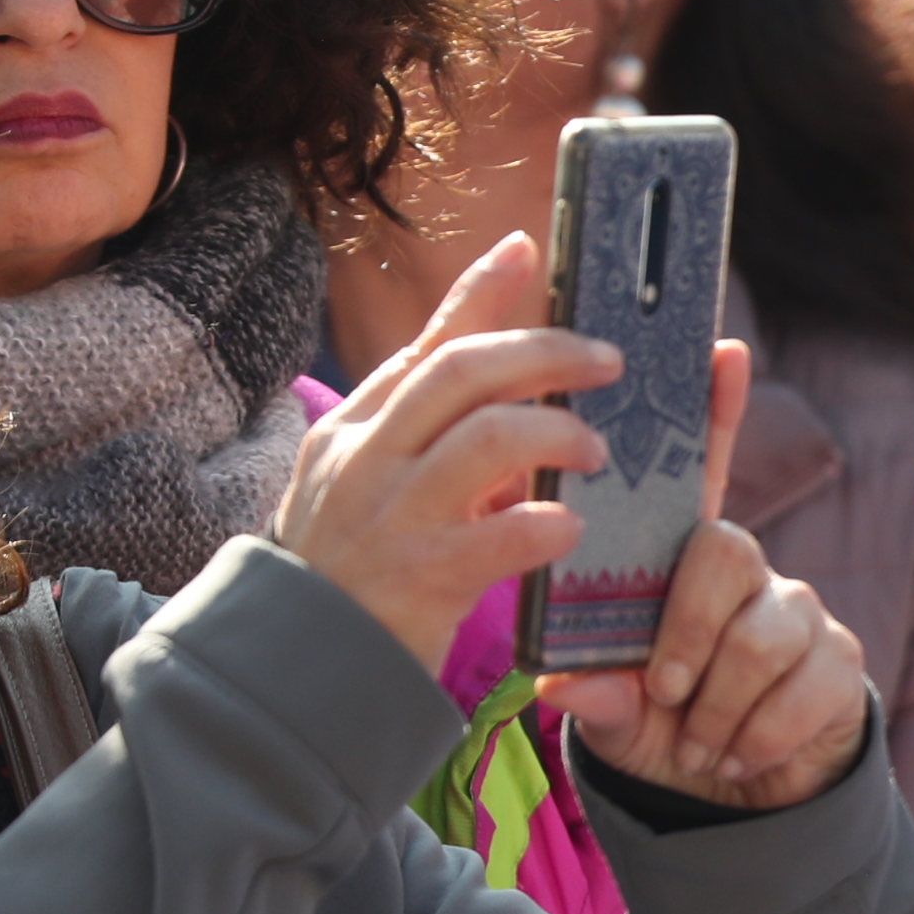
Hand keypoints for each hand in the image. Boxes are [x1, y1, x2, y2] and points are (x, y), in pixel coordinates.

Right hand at [276, 234, 615, 672]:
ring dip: (557, 434)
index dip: (479, 295)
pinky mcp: (419, 578)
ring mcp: (390, 516)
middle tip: (610, 360)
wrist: (303, 663)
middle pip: (462, 372)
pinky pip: (499, 536)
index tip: (528, 249)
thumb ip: (439, 428)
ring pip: (486, 439)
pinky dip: (546, 526)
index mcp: (358, 428)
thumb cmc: (360, 562)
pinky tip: (570, 529)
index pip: (426, 345)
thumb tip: (514, 384)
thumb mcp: (381, 477)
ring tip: (597, 451)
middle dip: (545, 353)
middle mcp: (366, 459)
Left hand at [544, 512, 868, 810]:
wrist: (739, 789)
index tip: (654, 677)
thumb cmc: (670, 730)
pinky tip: (738, 761)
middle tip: (667, 703)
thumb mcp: (622, 721)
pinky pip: (806, 694)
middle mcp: (756, 579)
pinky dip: (761, 741)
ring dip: (719, 713)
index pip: (699, 535)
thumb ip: (599, 695)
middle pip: (731, 562)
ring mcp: (806, 617)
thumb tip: (558, 682)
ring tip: (696, 753)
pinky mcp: (841, 663)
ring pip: (762, 643)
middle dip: (690, 642)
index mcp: (693, 574)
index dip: (676, 594)